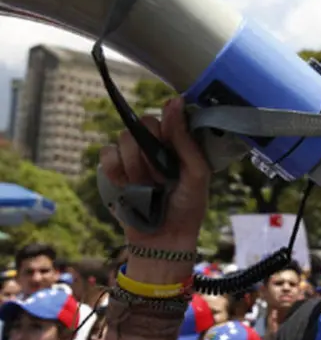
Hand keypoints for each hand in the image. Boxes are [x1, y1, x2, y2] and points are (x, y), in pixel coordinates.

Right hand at [100, 96, 209, 249]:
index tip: (170, 149)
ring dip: (136, 165)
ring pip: (124, 138)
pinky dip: (116, 170)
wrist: (164, 239)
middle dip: (151, 151)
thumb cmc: (187, 206)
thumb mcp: (196, 173)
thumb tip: (174, 100)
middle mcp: (156, 145)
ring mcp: (134, 156)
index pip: (167, 115)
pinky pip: (106, 154)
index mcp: (179, 142)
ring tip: (148, 186)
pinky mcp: (115, 170)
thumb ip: (184, 139)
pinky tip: (128, 186)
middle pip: (143, 122)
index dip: (167, 130)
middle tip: (161, 176)